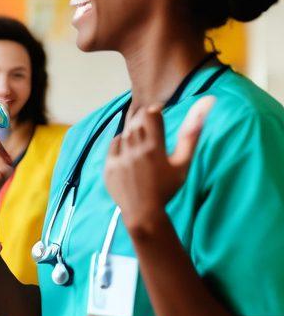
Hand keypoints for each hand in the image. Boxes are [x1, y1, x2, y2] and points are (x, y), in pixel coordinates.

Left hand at [104, 97, 213, 229]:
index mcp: (154, 148)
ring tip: (143, 152)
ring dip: (134, 136)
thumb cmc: (167, 188)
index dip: (154, 112)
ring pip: (125, 133)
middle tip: (152, 139)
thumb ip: (192, 134)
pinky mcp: (108, 166)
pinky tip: (131, 156)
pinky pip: (113, 144)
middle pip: (137, 123)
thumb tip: (207, 102)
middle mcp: (135, 150)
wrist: (144, 212)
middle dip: (145, 125)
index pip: (150, 114)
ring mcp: (119, 158)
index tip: (158, 117)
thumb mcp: (183, 162)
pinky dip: (122, 145)